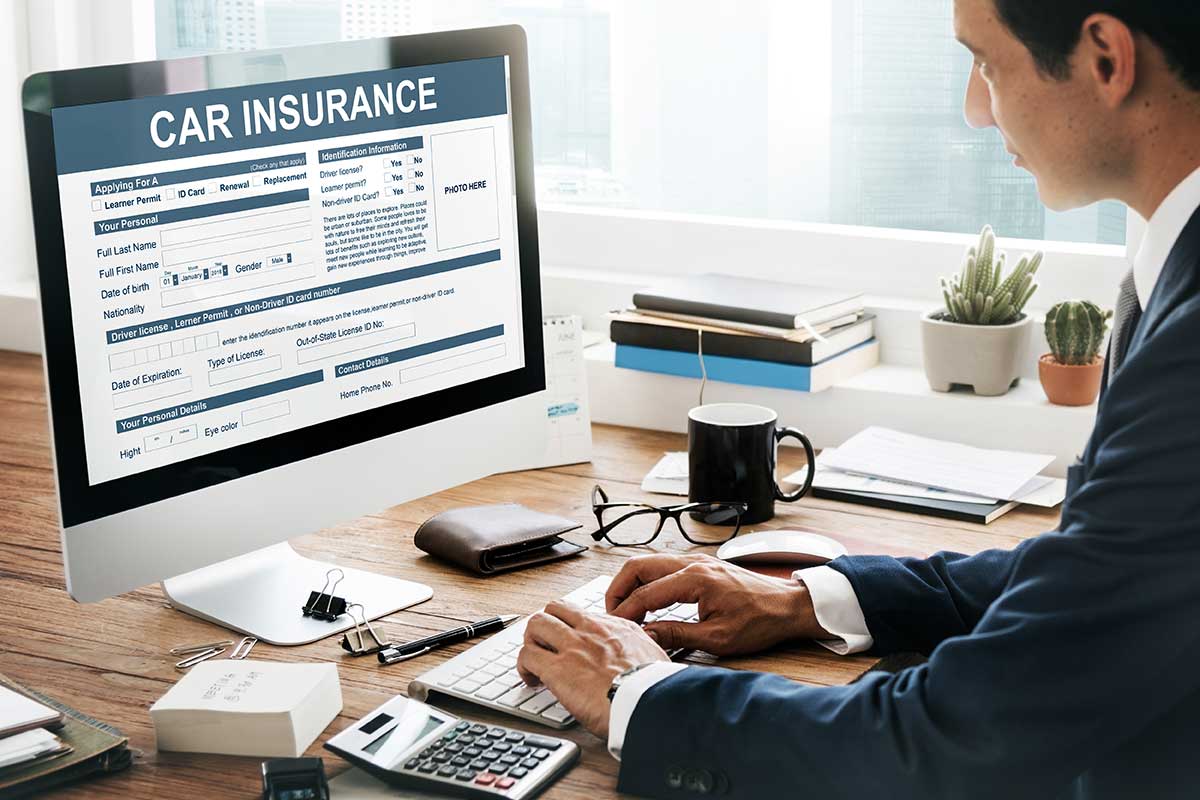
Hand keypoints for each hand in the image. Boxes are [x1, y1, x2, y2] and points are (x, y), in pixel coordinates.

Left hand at [516, 601, 669, 738]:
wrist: (649, 702)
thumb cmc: (654, 688)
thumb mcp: (654, 656)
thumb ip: (641, 650)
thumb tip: (640, 656)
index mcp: (616, 627)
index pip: (581, 613)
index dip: (569, 626)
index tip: (569, 641)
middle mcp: (591, 630)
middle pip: (554, 609)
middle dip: (545, 626)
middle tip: (545, 646)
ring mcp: (572, 646)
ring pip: (536, 625)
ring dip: (531, 643)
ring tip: (534, 662)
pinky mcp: (557, 669)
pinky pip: (527, 655)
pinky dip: (523, 667)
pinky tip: (531, 680)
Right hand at [606, 553, 829, 655]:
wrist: (787, 607)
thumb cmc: (760, 621)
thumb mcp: (717, 638)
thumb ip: (677, 635)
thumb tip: (646, 636)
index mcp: (695, 579)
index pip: (645, 593)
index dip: (625, 612)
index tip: (615, 628)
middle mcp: (692, 563)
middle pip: (638, 566)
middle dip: (618, 589)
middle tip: (612, 615)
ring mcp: (696, 561)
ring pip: (648, 563)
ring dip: (632, 584)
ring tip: (625, 610)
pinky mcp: (701, 566)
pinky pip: (663, 567)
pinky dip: (647, 581)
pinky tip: (647, 601)